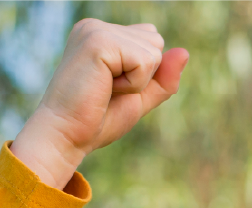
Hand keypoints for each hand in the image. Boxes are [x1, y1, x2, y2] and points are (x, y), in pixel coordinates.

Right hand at [10, 19, 188, 189]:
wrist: (67, 137)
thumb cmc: (97, 121)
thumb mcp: (138, 98)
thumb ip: (162, 79)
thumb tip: (185, 52)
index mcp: (102, 34)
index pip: (151, 42)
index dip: (143, 75)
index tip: (111, 89)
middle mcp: (97, 26)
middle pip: (156, 42)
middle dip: (143, 76)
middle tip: (108, 92)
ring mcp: (96, 30)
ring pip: (153, 51)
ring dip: (137, 82)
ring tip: (105, 90)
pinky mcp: (99, 41)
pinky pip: (144, 62)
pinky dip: (133, 84)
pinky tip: (105, 89)